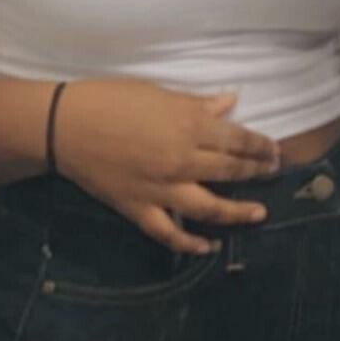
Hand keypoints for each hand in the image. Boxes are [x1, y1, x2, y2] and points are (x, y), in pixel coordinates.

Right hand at [51, 78, 281, 254]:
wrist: (65, 126)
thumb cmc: (110, 100)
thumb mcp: (158, 94)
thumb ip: (197, 104)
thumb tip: (230, 103)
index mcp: (188, 127)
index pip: (237, 139)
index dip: (260, 145)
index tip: (274, 150)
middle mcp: (182, 161)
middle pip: (230, 170)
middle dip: (257, 172)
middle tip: (273, 172)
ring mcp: (161, 189)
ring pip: (210, 207)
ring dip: (238, 212)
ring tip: (258, 213)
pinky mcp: (139, 209)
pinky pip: (169, 233)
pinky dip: (190, 244)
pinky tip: (208, 246)